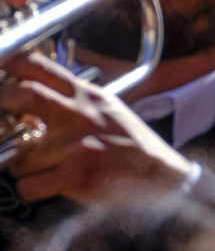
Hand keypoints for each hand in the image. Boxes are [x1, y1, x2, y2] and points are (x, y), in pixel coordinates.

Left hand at [0, 51, 193, 202]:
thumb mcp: (108, 109)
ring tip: (41, 165)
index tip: (0, 67)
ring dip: (22, 163)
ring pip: (19, 152)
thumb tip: (27, 96)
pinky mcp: (75, 176)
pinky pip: (28, 184)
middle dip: (1, 100)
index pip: (40, 66)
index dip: (8, 62)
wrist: (163, 177)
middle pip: (22, 94)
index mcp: (88, 95)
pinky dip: (33, 188)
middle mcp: (80, 114)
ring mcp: (76, 145)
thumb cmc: (133, 145)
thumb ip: (72, 100)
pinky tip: (50, 183)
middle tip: (1, 117)